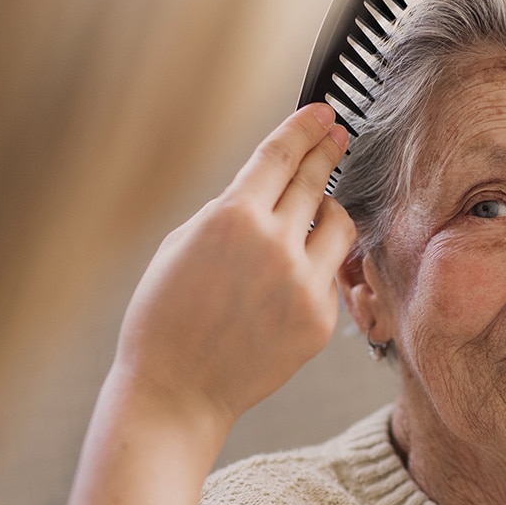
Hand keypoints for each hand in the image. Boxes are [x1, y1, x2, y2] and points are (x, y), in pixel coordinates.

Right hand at [35, 104, 353, 504]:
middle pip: (315, 180)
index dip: (305, 128)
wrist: (175, 391)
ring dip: (328, 210)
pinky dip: (318, 263)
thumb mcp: (182, 244)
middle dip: (327, 151)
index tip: (323, 113)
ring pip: (339, 223)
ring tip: (313, 212)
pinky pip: (331, 272)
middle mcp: (274, 245)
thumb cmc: (166, 319)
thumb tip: (270, 186)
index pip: (281, 156)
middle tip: (337, 134)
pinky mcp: (319, 318)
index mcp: (232, 218)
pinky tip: (294, 272)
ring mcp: (303, 283)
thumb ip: (230, 210)